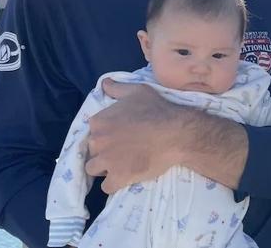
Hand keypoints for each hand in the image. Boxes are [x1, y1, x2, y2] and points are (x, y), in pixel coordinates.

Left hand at [85, 79, 186, 193]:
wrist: (177, 133)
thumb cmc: (158, 110)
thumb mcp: (138, 91)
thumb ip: (117, 88)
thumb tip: (104, 84)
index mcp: (99, 121)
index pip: (93, 132)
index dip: (106, 134)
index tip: (120, 136)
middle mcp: (97, 141)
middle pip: (93, 150)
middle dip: (105, 151)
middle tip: (124, 150)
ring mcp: (107, 161)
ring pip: (94, 169)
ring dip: (106, 168)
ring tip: (122, 165)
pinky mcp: (118, 177)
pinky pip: (107, 187)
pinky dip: (115, 184)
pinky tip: (125, 178)